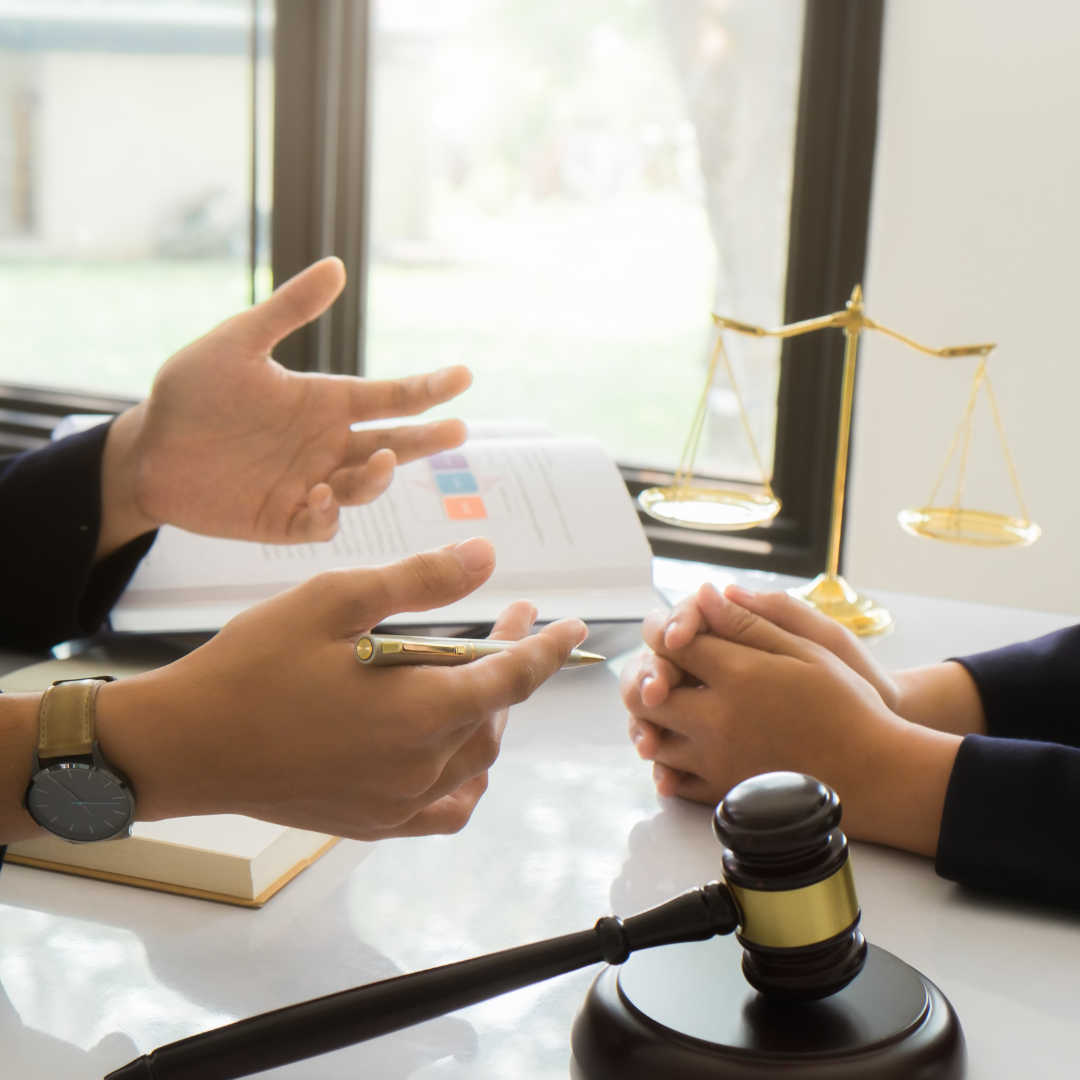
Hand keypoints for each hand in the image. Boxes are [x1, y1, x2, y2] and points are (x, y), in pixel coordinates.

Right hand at [94, 537, 587, 839]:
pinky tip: (458, 754)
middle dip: (509, 666)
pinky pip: (446, 808)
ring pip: (476, 761)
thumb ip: (419, 581)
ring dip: (490, 716)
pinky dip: (465, 778)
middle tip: (505, 624)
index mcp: (419, 712)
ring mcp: (397, 803)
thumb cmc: (253, 665)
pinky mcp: (372, 824)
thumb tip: (485, 556)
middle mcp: (420, 767)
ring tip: (481, 678)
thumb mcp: (336, 601)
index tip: (573, 626)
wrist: (185, 744)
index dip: (547, 650)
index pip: (512, 680)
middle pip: (494, 715)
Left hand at [98, 257, 471, 557]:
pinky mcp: (285, 518)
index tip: (463, 376)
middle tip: (457, 431)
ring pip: (364, 486)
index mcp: (326, 402)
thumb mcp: (237, 342)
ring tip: (380, 460)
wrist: (146, 449)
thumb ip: (288, 310)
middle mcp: (328, 444)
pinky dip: (329, 514)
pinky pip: (321, 523)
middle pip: (392, 444)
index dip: (428, 388)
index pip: (390, 397)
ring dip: (378, 476)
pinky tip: (321, 495)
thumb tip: (337, 266)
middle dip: (425, 440)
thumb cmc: (191, 392)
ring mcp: (311, 483)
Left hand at [622, 583, 960, 855]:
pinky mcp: (722, 791)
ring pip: (652, 736)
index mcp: (737, 675)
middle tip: (665, 668)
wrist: (874, 772)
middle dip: (648, 675)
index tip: (674, 629)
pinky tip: (684, 743)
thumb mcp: (806, 649)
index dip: (663, 629)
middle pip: (646, 692)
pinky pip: (672, 777)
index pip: (669, 642)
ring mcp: (715, 760)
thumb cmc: (847, 705)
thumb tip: (703, 595)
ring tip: (674, 705)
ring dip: (654, 718)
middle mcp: (716, 719)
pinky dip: (668, 759)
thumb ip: (748, 622)